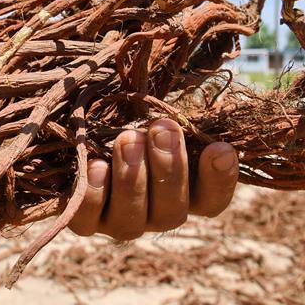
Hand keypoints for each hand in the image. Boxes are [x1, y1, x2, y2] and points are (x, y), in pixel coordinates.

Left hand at [68, 119, 237, 239]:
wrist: (83, 132)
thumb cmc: (132, 118)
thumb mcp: (158, 114)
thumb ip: (179, 115)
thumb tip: (211, 83)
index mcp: (185, 194)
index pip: (212, 199)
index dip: (220, 179)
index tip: (221, 148)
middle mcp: (156, 215)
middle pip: (173, 210)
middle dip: (169, 168)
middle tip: (162, 129)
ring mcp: (121, 222)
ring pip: (132, 218)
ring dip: (132, 177)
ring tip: (129, 138)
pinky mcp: (86, 221)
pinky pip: (88, 218)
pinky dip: (94, 192)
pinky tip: (96, 165)